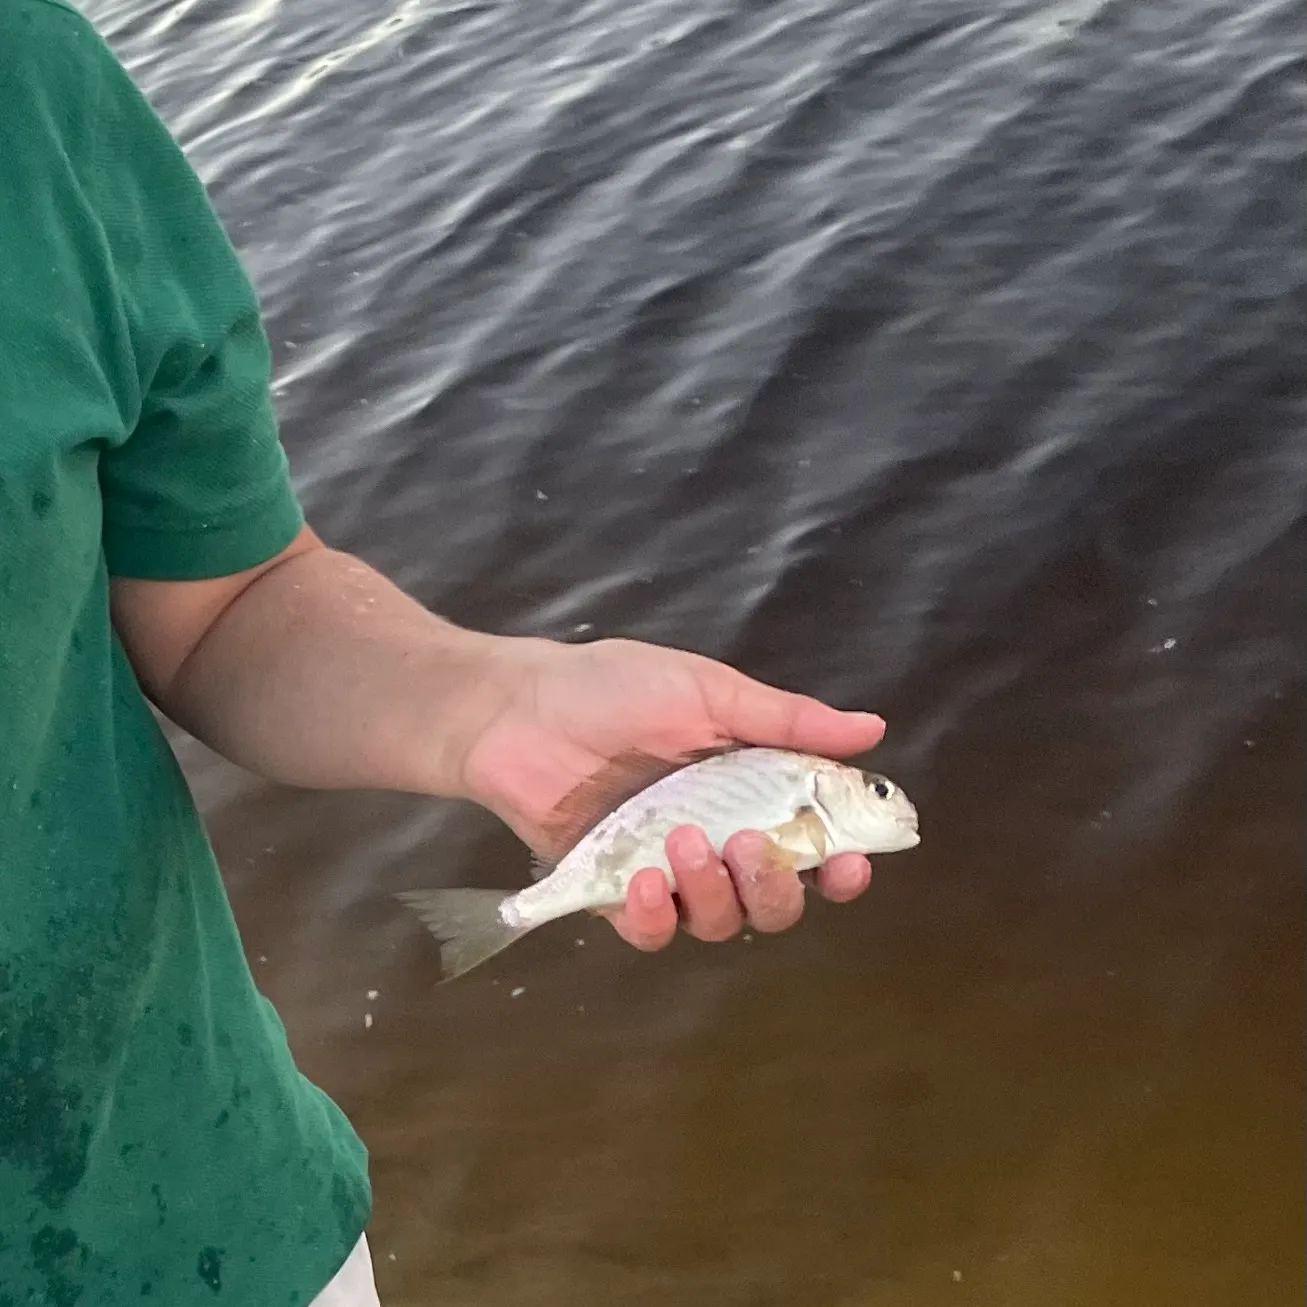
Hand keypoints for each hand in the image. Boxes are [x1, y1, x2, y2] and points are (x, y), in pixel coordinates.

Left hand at [459, 636, 885, 948]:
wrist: (518, 708)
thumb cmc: (611, 689)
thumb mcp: (707, 691)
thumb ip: (786, 720)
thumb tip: (873, 729)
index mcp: (751, 790)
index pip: (814, 844)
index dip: (840, 866)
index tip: (847, 864)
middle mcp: (718, 838)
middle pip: (775, 900)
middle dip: (776, 886)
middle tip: (750, 845)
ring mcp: (667, 869)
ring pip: (720, 921)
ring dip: (714, 894)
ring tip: (682, 843)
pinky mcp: (614, 891)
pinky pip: (652, 931)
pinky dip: (655, 917)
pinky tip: (643, 881)